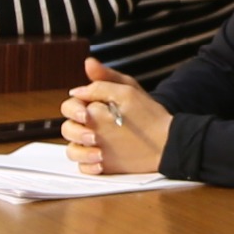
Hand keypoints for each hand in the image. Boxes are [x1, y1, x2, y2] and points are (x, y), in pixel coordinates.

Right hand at [61, 58, 166, 173]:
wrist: (166, 139)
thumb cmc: (147, 112)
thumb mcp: (128, 91)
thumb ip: (106, 78)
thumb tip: (87, 65)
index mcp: (92, 107)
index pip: (70, 106)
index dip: (73, 109)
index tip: (86, 114)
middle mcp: (90, 127)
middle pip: (67, 129)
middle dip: (76, 132)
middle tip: (93, 136)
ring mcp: (94, 146)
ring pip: (72, 150)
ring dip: (81, 152)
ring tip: (98, 154)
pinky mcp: (100, 163)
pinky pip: (84, 168)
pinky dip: (88, 167)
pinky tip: (100, 165)